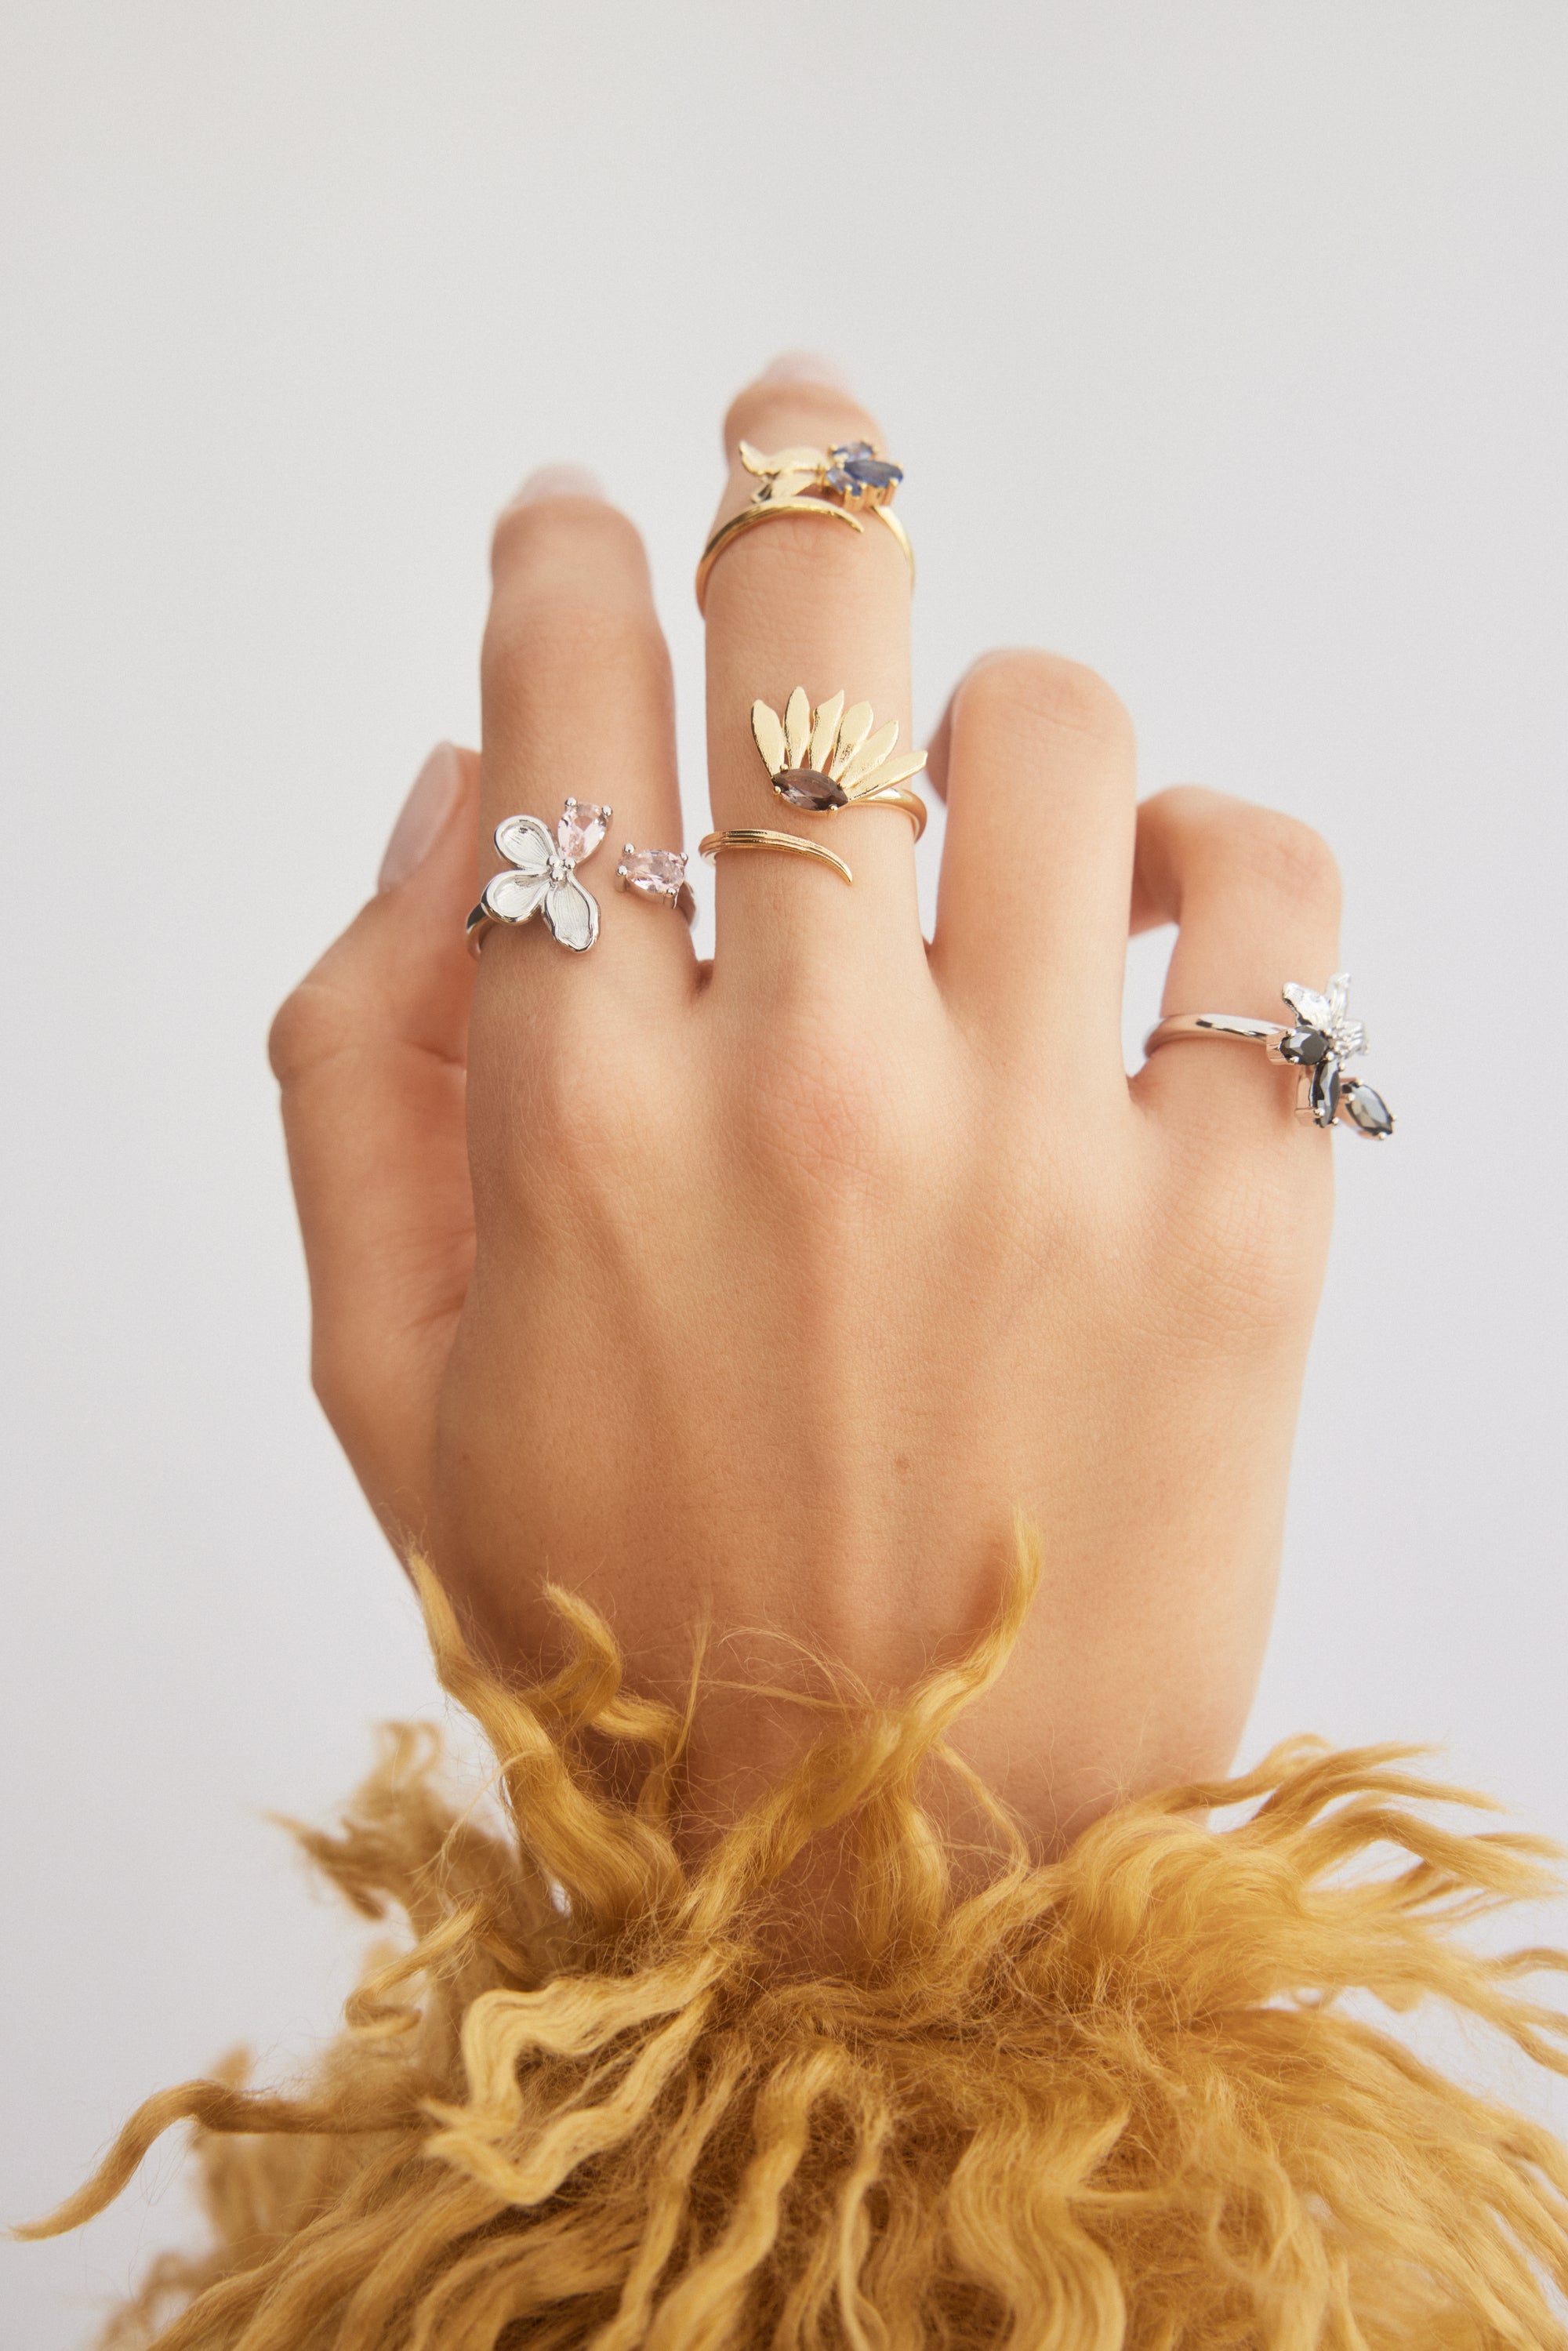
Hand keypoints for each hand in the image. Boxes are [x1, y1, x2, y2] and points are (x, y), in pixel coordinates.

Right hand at [269, 370, 1340, 1848]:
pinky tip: (1154, 909)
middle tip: (800, 420)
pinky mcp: (1243, 1228)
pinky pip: (1279, 901)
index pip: (564, 708)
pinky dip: (1224, 851)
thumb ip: (359, 1064)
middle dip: (797, 473)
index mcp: (579, 1130)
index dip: (563, 559)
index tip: (573, 516)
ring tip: (972, 801)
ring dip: (996, 715)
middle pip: (818, 638)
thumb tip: (459, 789)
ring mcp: (1047, 1151)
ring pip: (1055, 726)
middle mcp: (815, 1100)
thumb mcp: (387, 1383)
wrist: (889, 1886)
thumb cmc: (616, 1630)